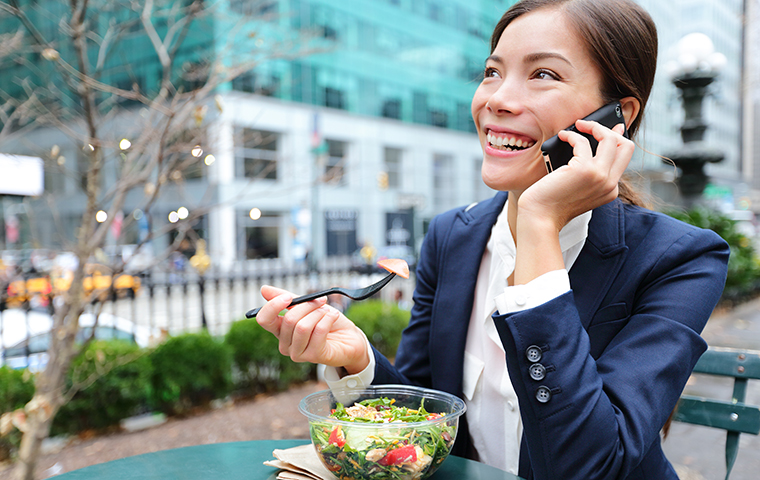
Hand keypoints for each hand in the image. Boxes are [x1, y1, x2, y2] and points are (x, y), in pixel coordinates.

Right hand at [255, 285, 369, 372]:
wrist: (350, 338)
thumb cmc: (328, 322)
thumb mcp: (308, 306)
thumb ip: (288, 299)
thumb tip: (264, 289)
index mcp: (280, 330)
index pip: (264, 320)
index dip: (273, 306)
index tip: (288, 296)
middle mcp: (285, 344)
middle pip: (288, 320)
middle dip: (307, 305)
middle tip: (321, 301)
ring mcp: (298, 353)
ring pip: (302, 326)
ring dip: (318, 313)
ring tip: (328, 312)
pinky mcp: (314, 356)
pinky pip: (318, 331)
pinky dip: (328, 319)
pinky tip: (334, 317)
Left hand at [510, 120, 632, 285]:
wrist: (540, 219)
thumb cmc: (551, 203)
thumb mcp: (576, 187)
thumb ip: (587, 171)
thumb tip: (588, 143)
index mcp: (609, 190)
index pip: (624, 158)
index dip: (618, 139)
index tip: (611, 126)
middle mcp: (609, 184)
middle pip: (626, 145)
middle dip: (609, 130)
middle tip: (590, 125)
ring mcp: (600, 177)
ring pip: (611, 139)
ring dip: (593, 126)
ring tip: (578, 126)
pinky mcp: (585, 170)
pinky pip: (583, 142)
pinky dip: (572, 135)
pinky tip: (563, 136)